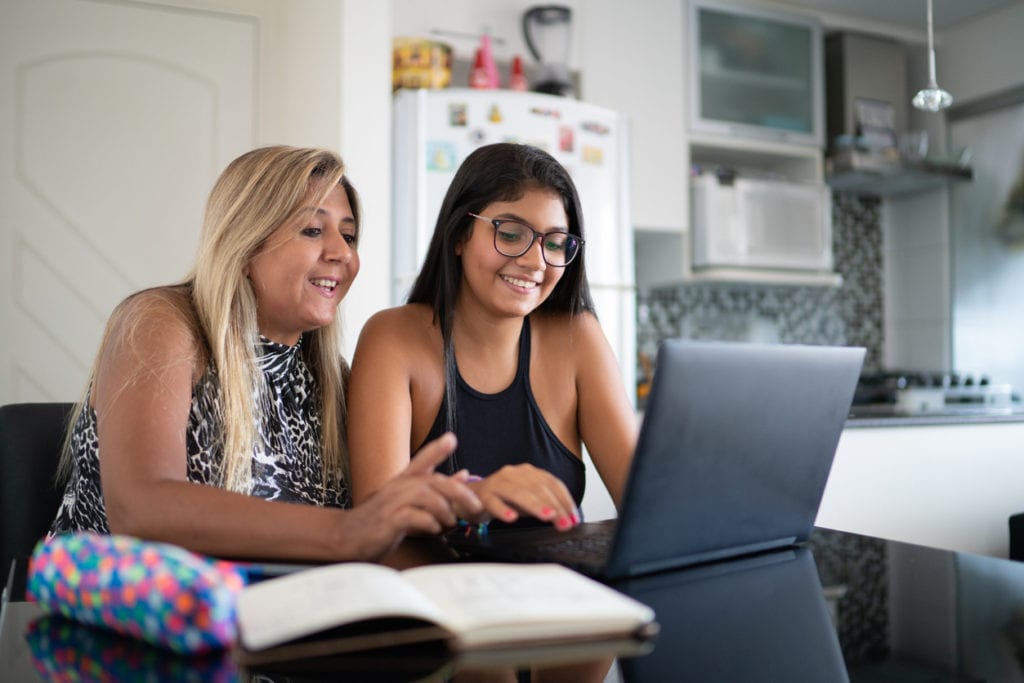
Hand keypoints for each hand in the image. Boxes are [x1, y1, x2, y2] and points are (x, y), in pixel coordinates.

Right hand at [343, 433, 481, 558]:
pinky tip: (434, 529)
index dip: (437, 449)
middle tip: (475, 506)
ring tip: (451, 522)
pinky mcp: (387, 521)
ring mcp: (391, 503)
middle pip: (434, 481)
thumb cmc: (381, 519)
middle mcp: (398, 487)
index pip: (421, 460)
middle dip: (459, 492)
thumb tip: (464, 474)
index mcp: (403, 481)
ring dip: (445, 510)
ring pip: (426, 496)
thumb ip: (438, 490)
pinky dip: (428, 522)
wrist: (347, 536)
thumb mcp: (410, 502)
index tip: (452, 439)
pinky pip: (413, 517)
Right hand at [465, 464, 580, 530]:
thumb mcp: (527, 501)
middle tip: (565, 523)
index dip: (565, 500)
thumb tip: (566, 518)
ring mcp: (497, 483)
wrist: (471, 497)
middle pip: (538, 488)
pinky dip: (503, 510)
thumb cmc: (503, 499)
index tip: (573, 518)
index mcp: (528, 473)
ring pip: (518, 493)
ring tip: (548, 517)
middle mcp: (514, 474)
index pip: (551, 483)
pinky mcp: (482, 494)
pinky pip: (493, 502)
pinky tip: (512, 518)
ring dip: (535, 506)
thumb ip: (545, 506)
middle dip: (555, 507)